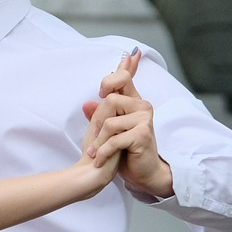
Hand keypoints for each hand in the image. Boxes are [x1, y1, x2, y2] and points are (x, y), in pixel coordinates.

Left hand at [79, 47, 173, 198]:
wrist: (139, 173)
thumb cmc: (123, 151)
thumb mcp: (107, 131)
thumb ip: (101, 115)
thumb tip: (86, 104)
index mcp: (134, 102)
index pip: (126, 78)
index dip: (123, 67)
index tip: (127, 58)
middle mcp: (142, 106)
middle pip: (111, 98)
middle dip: (98, 120)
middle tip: (96, 137)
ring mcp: (144, 119)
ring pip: (110, 121)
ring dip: (99, 141)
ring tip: (97, 153)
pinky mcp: (143, 134)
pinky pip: (114, 138)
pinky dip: (103, 151)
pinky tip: (100, 159)